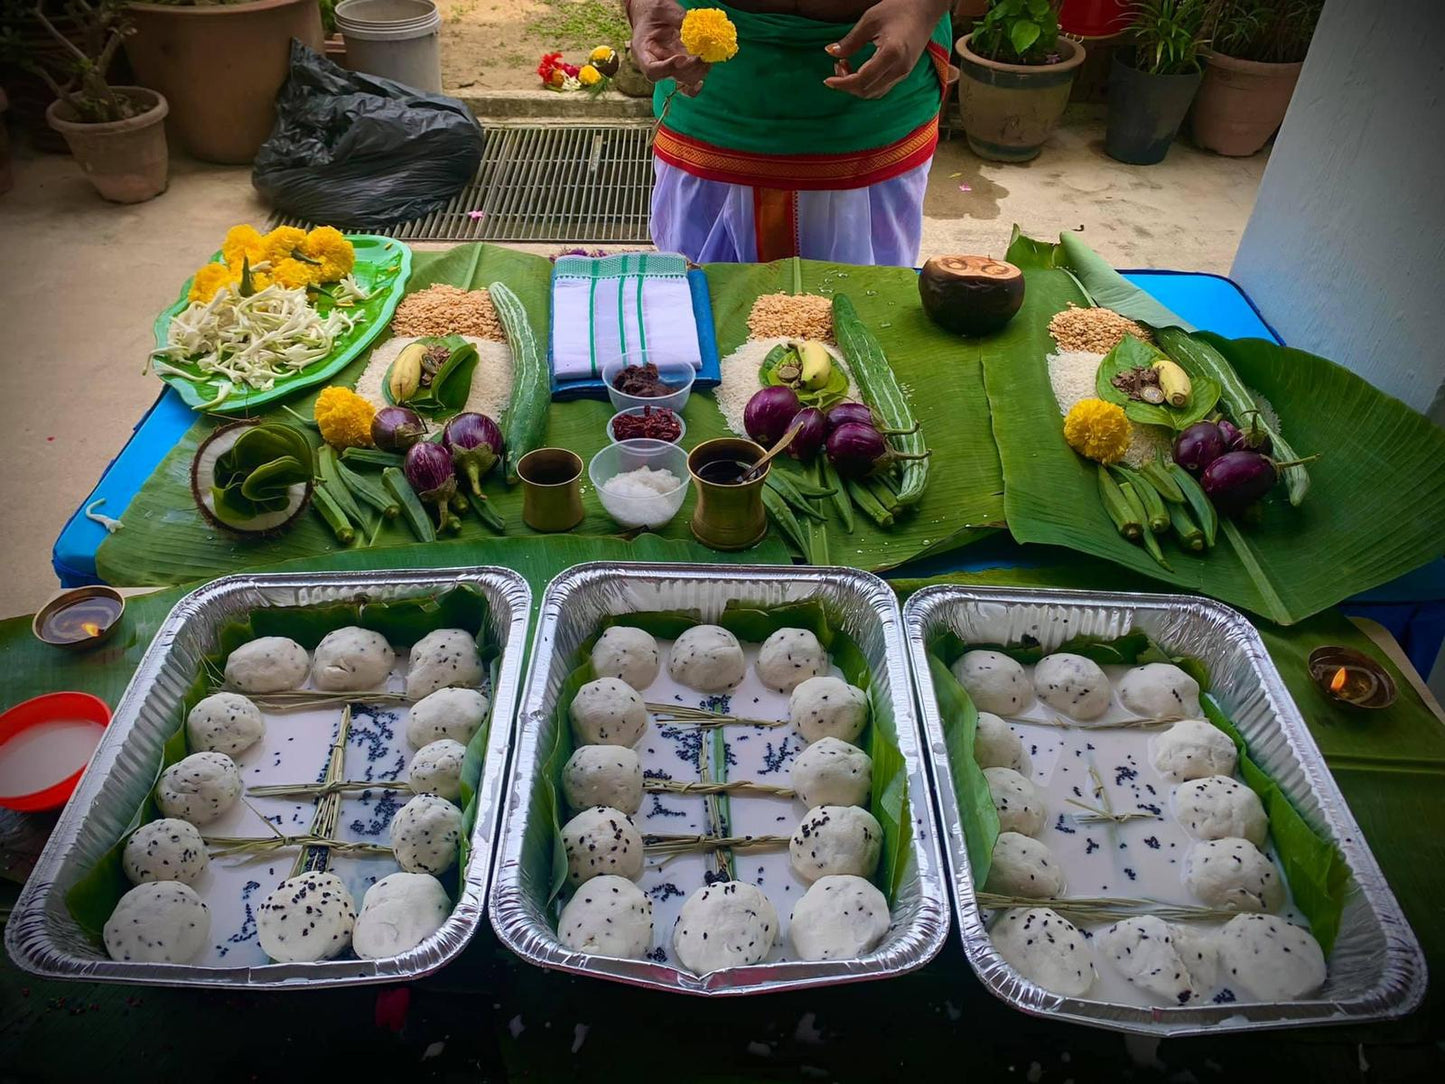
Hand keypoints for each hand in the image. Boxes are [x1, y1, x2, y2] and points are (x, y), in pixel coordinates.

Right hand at [629, 0, 710, 95]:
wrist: (654, 14)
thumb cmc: (654, 10)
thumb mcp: (662, 8)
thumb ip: (676, 18)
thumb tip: (696, 28)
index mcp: (643, 51)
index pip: (651, 69)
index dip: (667, 68)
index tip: (681, 58)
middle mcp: (656, 63)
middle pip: (672, 76)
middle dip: (689, 67)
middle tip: (700, 55)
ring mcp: (670, 66)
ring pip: (685, 79)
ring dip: (698, 69)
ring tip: (706, 53)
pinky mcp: (682, 65)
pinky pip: (691, 77)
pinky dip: (700, 73)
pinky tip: (706, 63)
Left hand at [824, 0, 943, 99]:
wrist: (925, 8)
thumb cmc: (898, 8)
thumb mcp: (870, 20)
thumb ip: (850, 40)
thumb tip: (831, 52)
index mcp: (892, 54)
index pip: (862, 80)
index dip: (842, 83)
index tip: (827, 79)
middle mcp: (900, 68)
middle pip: (867, 91)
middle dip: (847, 85)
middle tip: (837, 65)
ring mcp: (904, 73)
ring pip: (874, 93)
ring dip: (856, 86)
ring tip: (845, 66)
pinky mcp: (904, 73)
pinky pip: (881, 88)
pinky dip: (866, 84)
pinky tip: (858, 70)